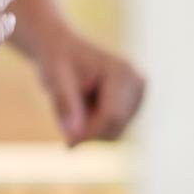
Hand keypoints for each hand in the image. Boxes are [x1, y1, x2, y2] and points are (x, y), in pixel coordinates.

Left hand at [37, 30, 145, 145]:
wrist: (63, 50)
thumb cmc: (57, 62)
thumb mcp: (55, 80)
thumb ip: (65, 106)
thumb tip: (74, 135)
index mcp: (121, 72)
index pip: (112, 117)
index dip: (90, 134)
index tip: (68, 143)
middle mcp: (136, 81)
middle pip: (115, 128)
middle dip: (89, 130)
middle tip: (64, 119)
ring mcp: (138, 93)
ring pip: (115, 133)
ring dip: (91, 128)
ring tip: (76, 105)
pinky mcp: (135, 104)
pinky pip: (114, 131)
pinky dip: (96, 126)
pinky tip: (86, 106)